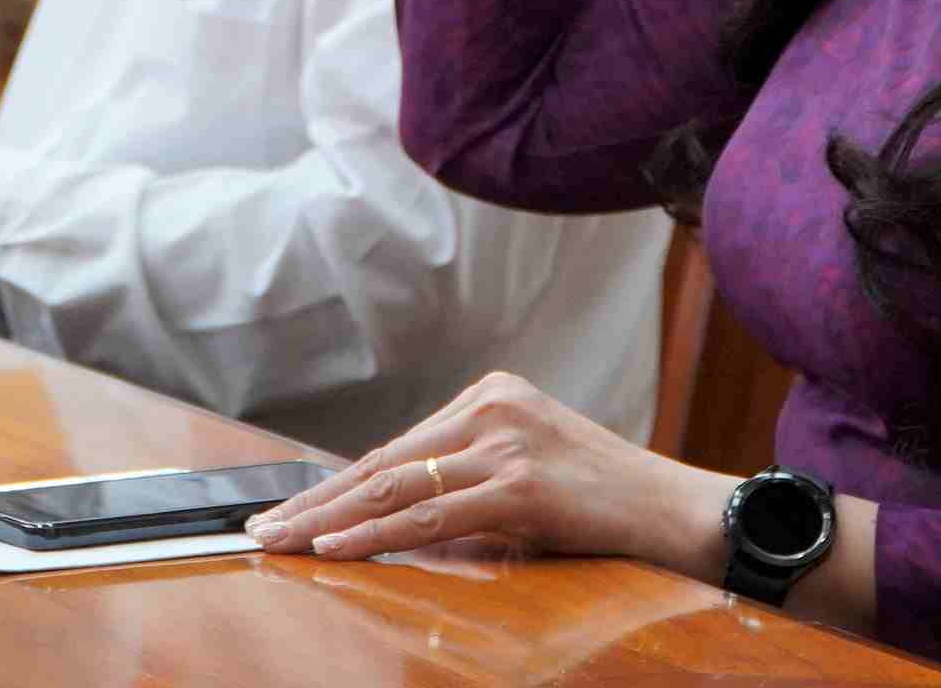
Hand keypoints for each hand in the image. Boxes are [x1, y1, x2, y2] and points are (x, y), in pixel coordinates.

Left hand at [246, 373, 730, 577]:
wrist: (679, 511)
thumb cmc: (605, 503)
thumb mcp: (527, 476)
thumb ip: (467, 480)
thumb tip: (393, 513)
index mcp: (492, 395)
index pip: (396, 449)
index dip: (336, 484)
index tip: (290, 508)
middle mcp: (492, 406)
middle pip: (383, 463)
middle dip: (316, 500)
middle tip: (261, 526)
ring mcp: (505, 440)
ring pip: (394, 487)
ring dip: (327, 519)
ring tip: (279, 539)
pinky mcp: (518, 482)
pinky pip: (428, 516)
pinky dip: (373, 534)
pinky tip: (333, 545)